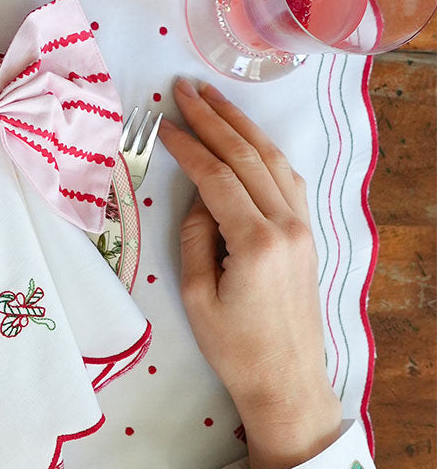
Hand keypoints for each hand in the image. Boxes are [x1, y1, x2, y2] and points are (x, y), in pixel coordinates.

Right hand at [159, 80, 340, 468]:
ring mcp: (303, 227)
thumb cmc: (235, 348)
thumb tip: (197, 198)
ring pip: (271, 160)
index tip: (162, 121)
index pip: (216, 176)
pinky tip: (246, 137)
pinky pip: (286, 178)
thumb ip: (194, 238)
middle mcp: (287, 224)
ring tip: (213, 98)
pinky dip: (263, 151)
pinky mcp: (307, 234)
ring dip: (241, 126)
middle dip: (214, 118)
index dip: (188, 145)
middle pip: (247, 156)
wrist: (286, 380)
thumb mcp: (196, 295)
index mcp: (257, 241)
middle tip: (184, 88)